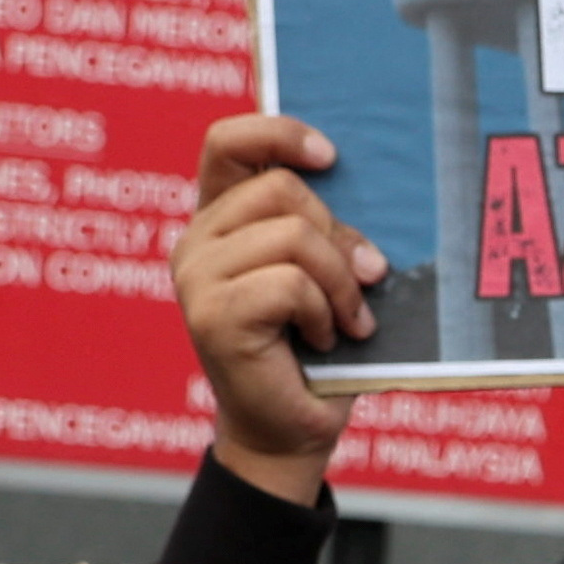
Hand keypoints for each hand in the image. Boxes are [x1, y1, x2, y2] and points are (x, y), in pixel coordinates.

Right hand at [179, 111, 380, 496]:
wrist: (292, 431)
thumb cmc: (316, 352)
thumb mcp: (324, 274)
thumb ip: (322, 227)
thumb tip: (355, 182)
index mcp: (219, 220)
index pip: (228, 142)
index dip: (280, 132)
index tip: (331, 157)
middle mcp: (196, 242)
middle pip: (281, 189)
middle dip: (339, 235)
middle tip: (367, 279)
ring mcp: (196, 278)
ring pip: (294, 235)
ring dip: (340, 282)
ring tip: (348, 320)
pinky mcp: (212, 315)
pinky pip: (290, 283)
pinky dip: (325, 312)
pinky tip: (324, 339)